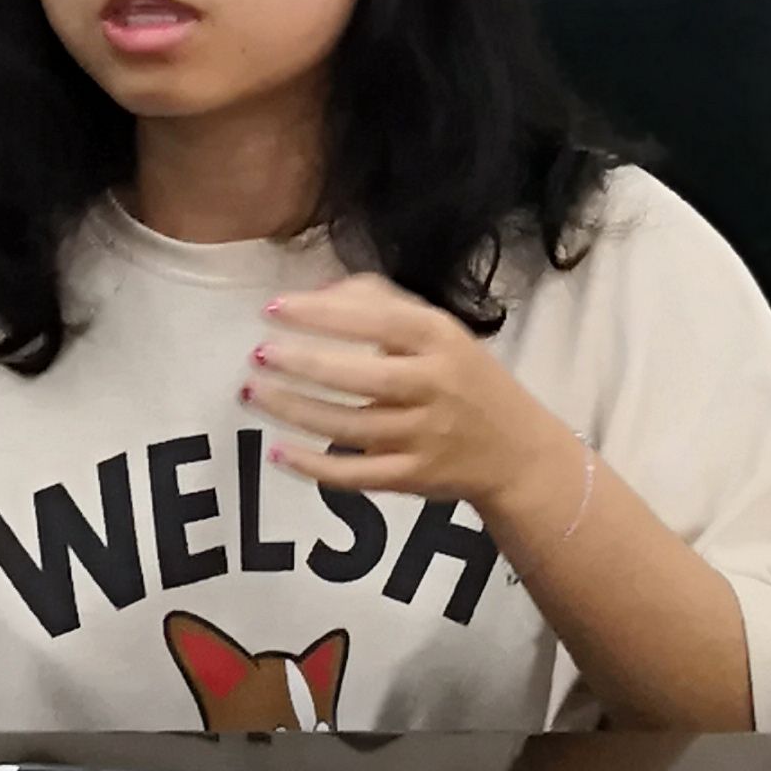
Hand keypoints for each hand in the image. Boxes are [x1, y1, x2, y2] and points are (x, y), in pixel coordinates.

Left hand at [243, 275, 574, 523]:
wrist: (516, 451)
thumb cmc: (463, 377)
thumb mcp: (437, 329)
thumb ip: (379, 302)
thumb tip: (314, 292)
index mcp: (440, 340)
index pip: (378, 321)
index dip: (323, 314)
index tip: (273, 308)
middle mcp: (435, 386)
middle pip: (361, 377)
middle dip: (304, 364)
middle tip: (258, 353)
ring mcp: (425, 436)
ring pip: (349, 427)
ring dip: (295, 410)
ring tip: (254, 392)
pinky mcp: (413, 478)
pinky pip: (355, 475)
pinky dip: (313, 467)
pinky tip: (277, 451)